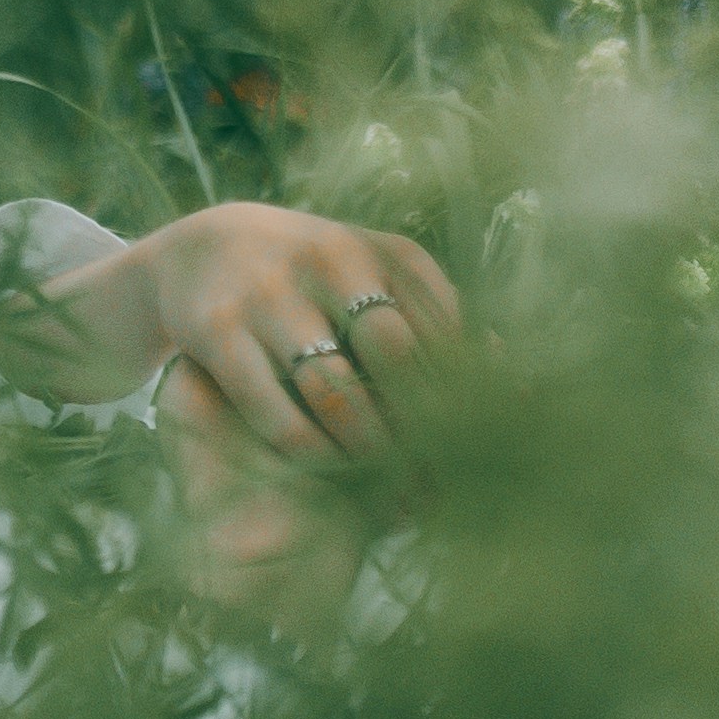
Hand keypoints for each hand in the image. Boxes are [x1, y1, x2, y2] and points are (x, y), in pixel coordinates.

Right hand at [28, 200, 459, 514]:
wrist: (202, 249)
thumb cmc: (317, 279)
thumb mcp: (380, 279)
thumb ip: (438, 321)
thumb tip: (516, 385)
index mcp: (384, 252)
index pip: (444, 332)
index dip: (461, 397)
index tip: (469, 444)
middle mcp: (331, 260)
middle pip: (396, 353)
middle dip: (417, 421)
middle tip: (426, 466)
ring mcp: (271, 293)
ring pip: (336, 389)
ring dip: (363, 443)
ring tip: (377, 470)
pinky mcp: (220, 330)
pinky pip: (277, 412)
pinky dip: (308, 449)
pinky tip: (322, 463)